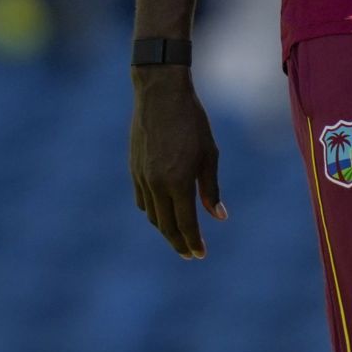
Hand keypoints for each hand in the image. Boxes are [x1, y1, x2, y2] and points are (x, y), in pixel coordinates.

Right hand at [129, 67, 225, 258]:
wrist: (160, 96)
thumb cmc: (192, 122)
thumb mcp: (209, 154)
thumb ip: (211, 188)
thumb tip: (219, 217)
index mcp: (177, 182)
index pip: (185, 223)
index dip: (193, 242)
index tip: (200, 255)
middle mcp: (155, 185)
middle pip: (166, 225)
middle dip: (179, 243)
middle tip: (190, 255)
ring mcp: (140, 178)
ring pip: (152, 215)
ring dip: (165, 229)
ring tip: (179, 237)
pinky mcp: (133, 170)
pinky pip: (142, 201)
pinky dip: (153, 212)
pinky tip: (162, 214)